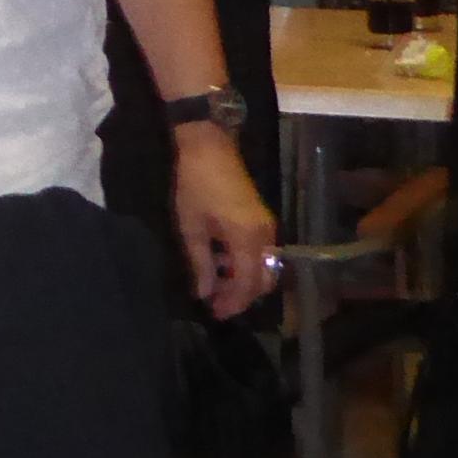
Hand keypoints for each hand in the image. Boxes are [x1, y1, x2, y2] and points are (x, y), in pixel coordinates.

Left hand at [173, 131, 277, 319]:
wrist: (206, 144)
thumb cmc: (193, 184)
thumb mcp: (190, 227)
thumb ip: (200, 263)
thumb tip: (203, 293)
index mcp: (248, 239)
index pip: (247, 284)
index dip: (232, 303)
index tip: (213, 314)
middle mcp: (266, 235)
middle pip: (263, 279)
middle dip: (241, 296)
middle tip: (215, 304)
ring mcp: (267, 225)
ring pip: (264, 266)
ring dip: (243, 280)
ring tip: (215, 287)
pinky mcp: (262, 217)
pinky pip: (261, 251)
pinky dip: (245, 264)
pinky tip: (221, 264)